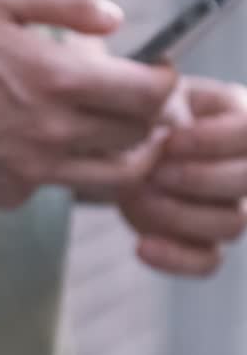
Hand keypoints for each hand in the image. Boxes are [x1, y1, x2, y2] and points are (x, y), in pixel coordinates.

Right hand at [0, 0, 176, 207]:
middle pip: (139, 138)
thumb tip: (115, 20)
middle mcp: (51, 134)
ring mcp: (32, 172)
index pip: (148, 95)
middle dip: (147, 115)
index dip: (164, 82)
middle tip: (130, 96)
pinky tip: (40, 136)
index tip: (155, 71)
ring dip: (123, 152)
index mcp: (56, 79)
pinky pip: (58, 184)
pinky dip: (64, 164)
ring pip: (112, 177)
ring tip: (107, 126)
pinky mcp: (9, 193)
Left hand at [119, 78, 246, 276]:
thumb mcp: (153, 93)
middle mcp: (246, 167)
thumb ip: (164, 94)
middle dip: (195, 178)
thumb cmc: (143, 112)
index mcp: (241, 120)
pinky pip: (208, 261)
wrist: (120, 143)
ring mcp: (231, 208)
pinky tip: (141, 246)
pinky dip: (176, 258)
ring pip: (230, 224)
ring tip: (137, 196)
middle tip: (151, 171)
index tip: (168, 140)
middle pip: (245, 181)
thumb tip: (166, 92)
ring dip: (180, 213)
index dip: (212, 141)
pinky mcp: (205, 242)